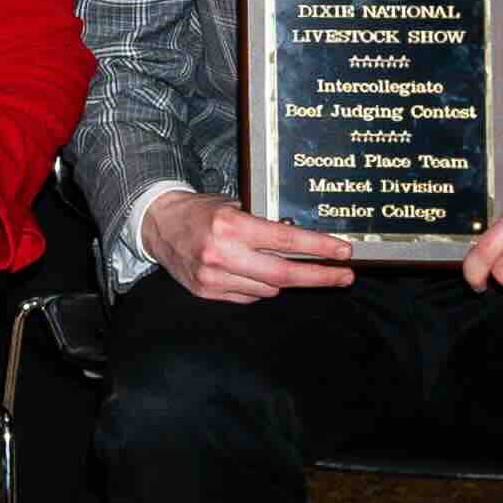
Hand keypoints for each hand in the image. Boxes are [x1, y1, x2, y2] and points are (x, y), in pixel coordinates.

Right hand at [137, 188, 354, 303]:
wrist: (157, 224)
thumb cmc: (200, 211)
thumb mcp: (233, 205)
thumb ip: (263, 224)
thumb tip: (303, 243)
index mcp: (230, 226)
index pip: (285, 241)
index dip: (319, 248)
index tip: (344, 253)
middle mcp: (221, 254)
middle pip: (283, 275)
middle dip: (319, 277)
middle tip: (345, 276)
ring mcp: (212, 277)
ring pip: (268, 289)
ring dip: (283, 280)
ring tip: (282, 267)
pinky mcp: (205, 292)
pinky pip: (248, 296)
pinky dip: (258, 287)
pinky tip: (252, 273)